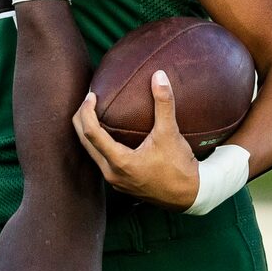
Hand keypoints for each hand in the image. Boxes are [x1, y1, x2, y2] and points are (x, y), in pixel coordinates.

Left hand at [74, 70, 199, 210]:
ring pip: (91, 153)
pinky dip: (99, 144)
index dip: (87, 111)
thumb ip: (163, 103)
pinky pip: (102, 160)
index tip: (91, 95)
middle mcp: (112, 173)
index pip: (91, 133)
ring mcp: (115, 180)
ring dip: (89, 133)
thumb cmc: (179, 167)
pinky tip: (107, 132)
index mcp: (119, 162)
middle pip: (84, 143)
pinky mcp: (121, 182)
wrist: (190, 195)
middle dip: (81, 119)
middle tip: (87, 99)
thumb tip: (158, 75)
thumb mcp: (170, 133)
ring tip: (93, 113)